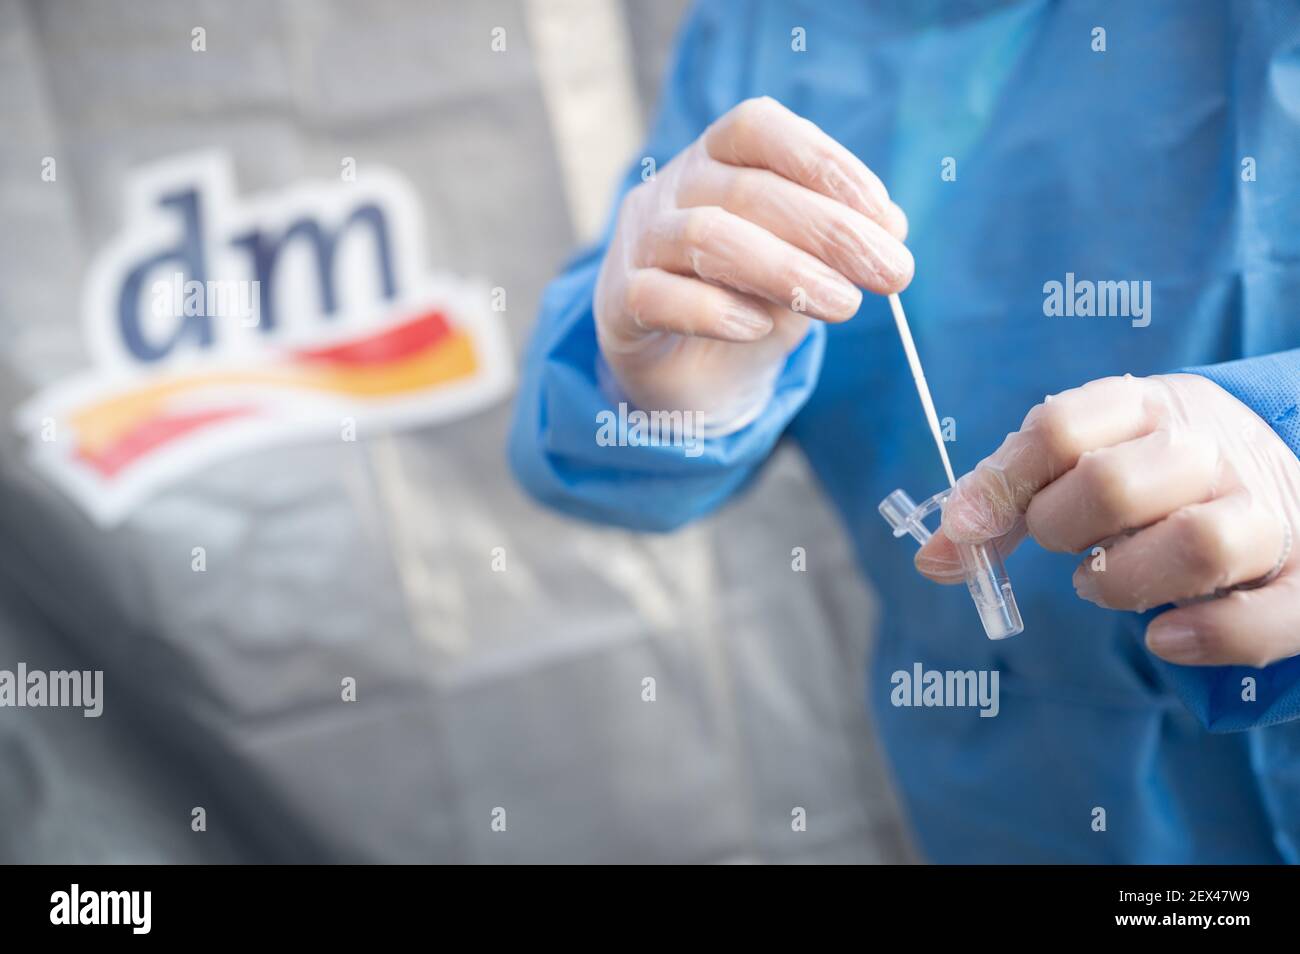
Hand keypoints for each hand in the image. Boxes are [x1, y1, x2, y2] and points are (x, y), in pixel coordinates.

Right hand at [594, 96, 912, 429]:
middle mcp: (672, 188)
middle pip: (746, 189)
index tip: (883, 214)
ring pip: (705, 236)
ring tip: (843, 305)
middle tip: (891, 272)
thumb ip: (838, 244)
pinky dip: (714, 311)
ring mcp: (639, 242)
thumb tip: (890, 226)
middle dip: (830, 230)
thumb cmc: (747, 302)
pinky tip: (760, 330)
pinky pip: (658, 296)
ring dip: (785, 269)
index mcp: (716, 159)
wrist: (686, 375)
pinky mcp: (619, 302)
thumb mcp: (805, 267)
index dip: (822, 161)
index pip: (759, 128)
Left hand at [915, 374, 1299, 667]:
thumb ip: (1003, 499)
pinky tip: (1164, 638)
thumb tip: (931, 557)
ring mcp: (1263, 515)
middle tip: (1066, 546)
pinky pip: (1268, 617)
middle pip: (1114, 484)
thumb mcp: (1076, 458)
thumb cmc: (1149, 469)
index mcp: (1142, 409)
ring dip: (1125, 580)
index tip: (963, 528)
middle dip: (1063, 527)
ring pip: (1196, 544)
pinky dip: (1210, 635)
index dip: (1001, 485)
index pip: (1059, 429)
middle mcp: (1208, 452)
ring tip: (1103, 583)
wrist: (1281, 463)